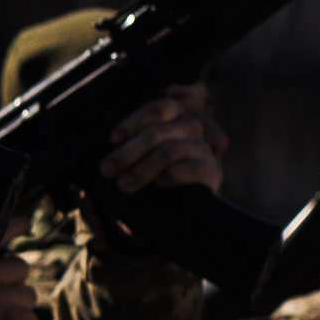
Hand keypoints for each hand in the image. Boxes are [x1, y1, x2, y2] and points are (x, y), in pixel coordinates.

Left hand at [96, 85, 227, 193]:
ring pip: (170, 150)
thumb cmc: (154, 178)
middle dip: (128, 152)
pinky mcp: (212, 171)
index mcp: (174, 118)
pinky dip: (173, 175)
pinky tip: (160, 183)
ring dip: (142, 169)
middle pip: (157, 132)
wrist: (179, 210)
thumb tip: (110, 154)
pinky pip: (193, 168)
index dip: (133, 122)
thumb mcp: (140, 157)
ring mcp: (203, 149)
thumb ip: (131, 147)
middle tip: (108, 169)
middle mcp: (191, 128)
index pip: (157, 109)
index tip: (113, 140)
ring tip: (124, 184)